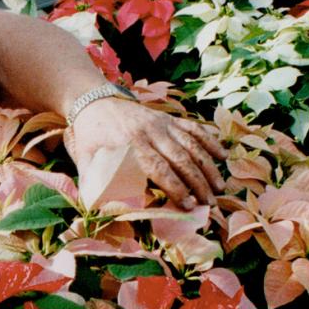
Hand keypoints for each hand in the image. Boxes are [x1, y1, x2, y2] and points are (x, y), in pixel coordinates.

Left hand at [66, 95, 227, 207]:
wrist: (94, 100)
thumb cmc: (90, 134)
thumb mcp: (84, 157)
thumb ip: (91, 182)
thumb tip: (94, 208)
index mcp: (131, 144)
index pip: (159, 168)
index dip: (176, 187)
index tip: (189, 205)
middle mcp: (151, 132)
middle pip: (181, 159)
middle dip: (198, 182)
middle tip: (210, 203)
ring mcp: (163, 123)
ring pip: (192, 145)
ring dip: (208, 166)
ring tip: (220, 187)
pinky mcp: (169, 118)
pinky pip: (194, 128)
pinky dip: (210, 141)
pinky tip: (223, 156)